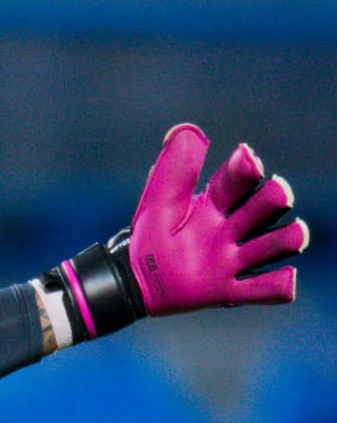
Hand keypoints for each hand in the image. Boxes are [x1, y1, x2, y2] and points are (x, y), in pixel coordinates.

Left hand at [41, 124, 309, 343]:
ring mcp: (232, 260)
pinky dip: (280, 283)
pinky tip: (281, 277)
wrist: (134, 278)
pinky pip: (266, 290)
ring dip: (286, 238)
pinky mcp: (228, 290)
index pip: (238, 181)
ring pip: (275, 244)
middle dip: (274, 199)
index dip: (246, 169)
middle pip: (266, 207)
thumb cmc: (149, 235)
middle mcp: (229, 230)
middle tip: (273, 196)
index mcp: (213, 205)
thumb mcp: (159, 201)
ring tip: (288, 236)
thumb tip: (189, 132)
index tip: (248, 159)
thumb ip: (174, 169)